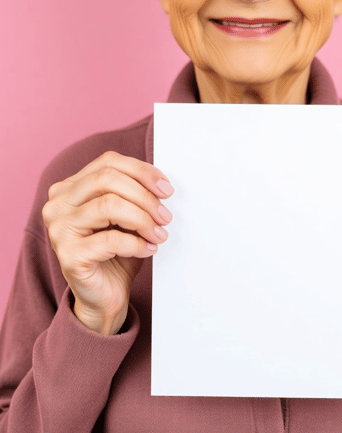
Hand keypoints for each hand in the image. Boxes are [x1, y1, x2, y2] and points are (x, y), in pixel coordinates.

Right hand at [42, 151, 173, 334]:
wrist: (105, 296)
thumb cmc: (117, 252)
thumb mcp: (126, 214)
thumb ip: (134, 192)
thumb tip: (160, 183)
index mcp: (70, 188)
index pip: (108, 162)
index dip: (141, 171)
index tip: (166, 188)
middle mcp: (58, 204)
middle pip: (106, 179)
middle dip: (144, 195)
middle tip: (165, 214)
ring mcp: (58, 229)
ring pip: (108, 205)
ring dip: (142, 219)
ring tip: (159, 233)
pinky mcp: (68, 255)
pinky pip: (110, 240)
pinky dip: (137, 243)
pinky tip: (148, 249)